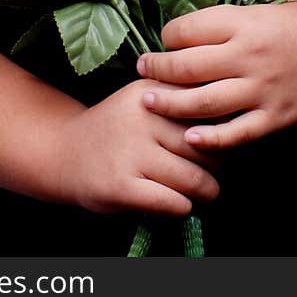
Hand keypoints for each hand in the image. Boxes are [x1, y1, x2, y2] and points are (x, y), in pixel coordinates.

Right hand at [56, 78, 222, 216]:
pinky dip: (183, 207)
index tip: (225, 137)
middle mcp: (141, 116)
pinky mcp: (121, 185)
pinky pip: (170, 201)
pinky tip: (182, 204)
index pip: (203, 107)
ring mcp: (130, 151)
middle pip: (202, 144)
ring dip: (207, 190)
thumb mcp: (143, 99)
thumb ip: (178, 100)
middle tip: (219, 171)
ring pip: (191, 177)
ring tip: (209, 192)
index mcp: (150, 90)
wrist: (65, 152)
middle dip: (218, 163)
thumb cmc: (117, 128)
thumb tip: (231, 117)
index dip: (221, 126)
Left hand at [136, 0, 296, 149]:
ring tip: (149, 101)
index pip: (189, 28)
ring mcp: (262, 89)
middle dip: (157, 67)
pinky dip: (210, 139)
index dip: (169, 34)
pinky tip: (190, 138)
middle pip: (187, 65)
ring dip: (170, 103)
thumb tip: (200, 30)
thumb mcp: (274, 7)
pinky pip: (236, 133)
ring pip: (202, 102)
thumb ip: (238, 21)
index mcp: (248, 21)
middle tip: (142, 69)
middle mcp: (250, 55)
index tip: (165, 38)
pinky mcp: (275, 117)